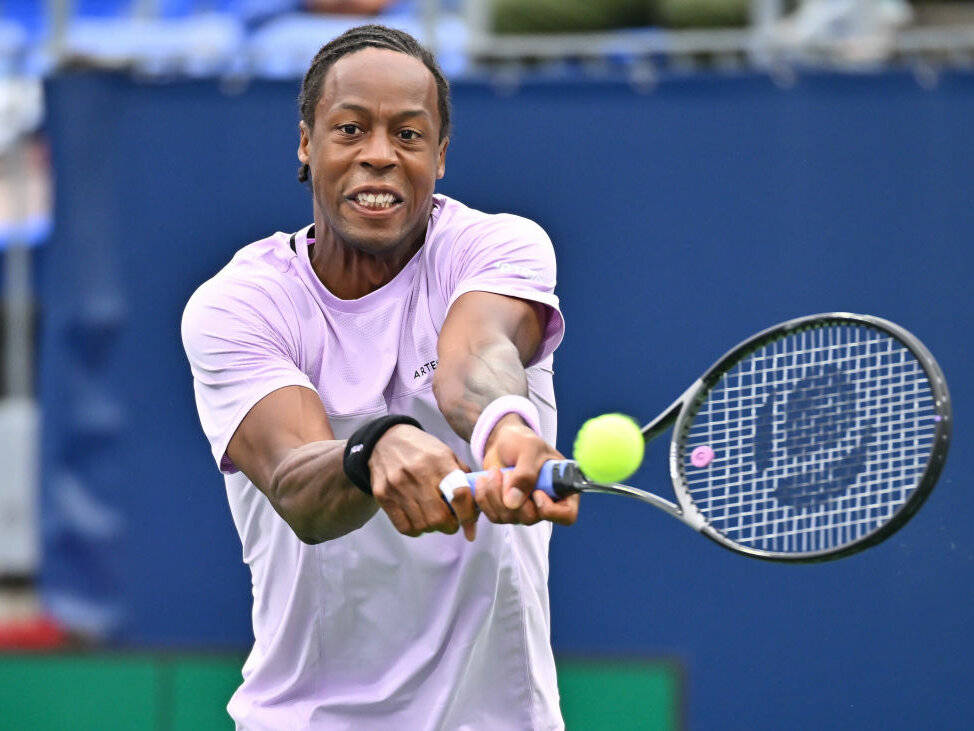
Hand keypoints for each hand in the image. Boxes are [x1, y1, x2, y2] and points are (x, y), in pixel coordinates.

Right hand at [369, 424, 468, 537]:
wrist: (386, 440)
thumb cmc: (422, 450)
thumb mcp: (446, 454)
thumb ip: (463, 477)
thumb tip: (476, 508)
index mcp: (439, 461)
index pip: (459, 495)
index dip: (468, 515)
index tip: (470, 524)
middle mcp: (418, 474)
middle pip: (439, 517)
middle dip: (450, 526)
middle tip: (451, 523)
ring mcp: (398, 486)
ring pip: (422, 525)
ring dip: (433, 528)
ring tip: (434, 519)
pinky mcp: (383, 495)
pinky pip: (404, 526)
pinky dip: (415, 530)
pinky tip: (419, 521)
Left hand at [453, 413, 579, 536]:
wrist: (502, 443)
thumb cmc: (522, 441)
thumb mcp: (528, 449)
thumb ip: (525, 474)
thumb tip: (513, 503)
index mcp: (562, 488)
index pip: (567, 515)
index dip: (550, 510)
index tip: (536, 492)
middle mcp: (546, 503)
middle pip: (530, 518)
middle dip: (512, 494)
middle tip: (507, 472)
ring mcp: (525, 509)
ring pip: (509, 518)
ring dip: (495, 493)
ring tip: (495, 471)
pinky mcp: (506, 510)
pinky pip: (493, 515)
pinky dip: (484, 497)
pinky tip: (485, 479)